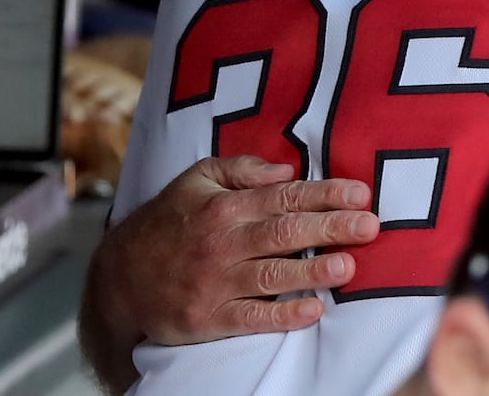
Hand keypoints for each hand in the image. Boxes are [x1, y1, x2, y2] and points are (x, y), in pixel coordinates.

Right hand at [91, 155, 378, 344]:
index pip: (285, 196)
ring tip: (349, 266)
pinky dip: (282, 315)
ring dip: (313, 270)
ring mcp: (215, 282)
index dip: (326, 194)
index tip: (361, 194)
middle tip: (370, 225)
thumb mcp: (196, 181)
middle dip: (331, 227)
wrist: (117, 282)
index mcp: (224, 206)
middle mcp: (222, 242)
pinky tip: (313, 310)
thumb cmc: (167, 224)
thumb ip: (241, 169)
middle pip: (285, 232)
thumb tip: (286, 169)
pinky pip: (251, 318)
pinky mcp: (208, 318)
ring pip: (272, 275)